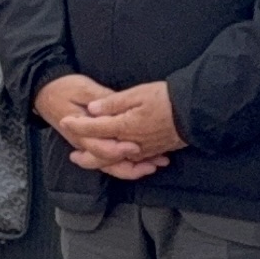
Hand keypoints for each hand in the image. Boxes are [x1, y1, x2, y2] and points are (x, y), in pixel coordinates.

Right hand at [34, 72, 157, 176]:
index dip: (119, 150)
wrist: (46, 92)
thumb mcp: (84, 89)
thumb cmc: (64, 88)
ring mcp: (87, 146)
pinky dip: (126, 164)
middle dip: (131, 166)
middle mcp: (84, 144)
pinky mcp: (92, 144)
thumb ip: (102, 100)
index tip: (136, 147)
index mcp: (81, 132)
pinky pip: (109, 161)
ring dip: (132, 169)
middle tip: (153, 164)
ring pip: (110, 166)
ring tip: (153, 166)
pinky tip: (143, 162)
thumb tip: (119, 109)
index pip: (101, 148)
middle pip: (107, 164)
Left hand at [64, 80, 182, 173]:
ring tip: (90, 160)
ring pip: (116, 162)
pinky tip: (116, 161)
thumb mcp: (138, 94)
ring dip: (101, 162)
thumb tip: (92, 110)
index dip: (78, 125)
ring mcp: (142, 151)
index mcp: (124, 126)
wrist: (195, 112)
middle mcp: (130, 144)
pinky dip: (120, 164)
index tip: (64, 121)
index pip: (94, 128)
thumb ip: (113, 103)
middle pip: (102, 154)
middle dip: (86, 156)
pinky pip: (132, 163)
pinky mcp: (152, 152)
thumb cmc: (167, 99)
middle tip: (73, 156)